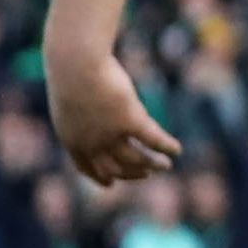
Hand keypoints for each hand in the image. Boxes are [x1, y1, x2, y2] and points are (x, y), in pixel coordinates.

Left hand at [42, 45, 181, 184]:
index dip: (100, 177)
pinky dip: (167, 146)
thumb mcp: (70, 97)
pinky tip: (177, 149)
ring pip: (137, 159)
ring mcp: (111, 134)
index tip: (111, 184)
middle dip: (131, 173)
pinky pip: (154, 140)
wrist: (76, 63)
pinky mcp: (131, 120)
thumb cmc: (70, 73)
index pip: (86, 167)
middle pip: (114, 168)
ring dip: (153, 164)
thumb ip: (80, 113)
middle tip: (146, 173)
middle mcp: (91, 143)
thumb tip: (91, 114)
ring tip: (165, 165)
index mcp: (71, 139)